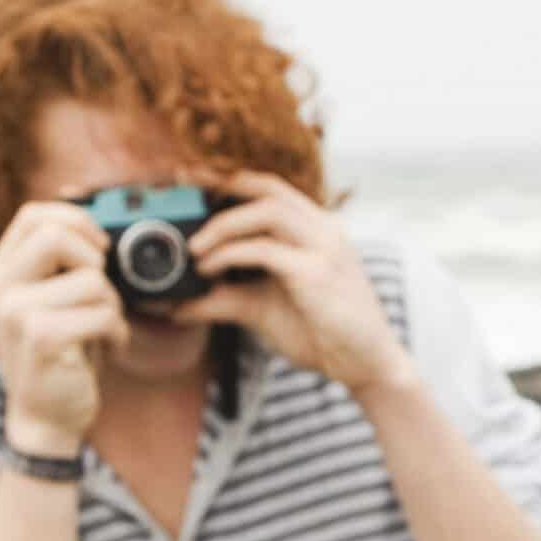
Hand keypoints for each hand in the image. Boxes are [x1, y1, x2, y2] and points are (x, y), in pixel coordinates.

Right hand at [0, 200, 129, 454]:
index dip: (76, 221)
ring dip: (112, 305)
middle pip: (55, 235)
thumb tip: (100, 224)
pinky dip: (118, 331)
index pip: (34, 215)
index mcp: (1, 271)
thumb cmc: (62, 351)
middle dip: (95, 260)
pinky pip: (102, 313)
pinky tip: (107, 347)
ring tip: (102, 327)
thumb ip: (62, 263)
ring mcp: (15, 312)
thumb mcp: (53, 298)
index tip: (98, 249)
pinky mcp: (41, 338)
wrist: (47, 415)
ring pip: (91, 280)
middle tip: (100, 291)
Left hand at [165, 173, 411, 393]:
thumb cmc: (322, 333)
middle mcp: (323, 229)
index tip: (189, 177)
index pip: (269, 188)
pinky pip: (266, 250)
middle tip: (181, 192)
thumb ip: (221, 300)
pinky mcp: (317, 272)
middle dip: (220, 184)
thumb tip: (175, 305)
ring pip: (267, 210)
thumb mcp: (261, 310)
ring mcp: (323, 247)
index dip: (228, 179)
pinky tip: (209, 269)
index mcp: (315, 229)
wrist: (365, 364)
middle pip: (267, 187)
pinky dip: (231, 254)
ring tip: (194, 248)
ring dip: (223, 224)